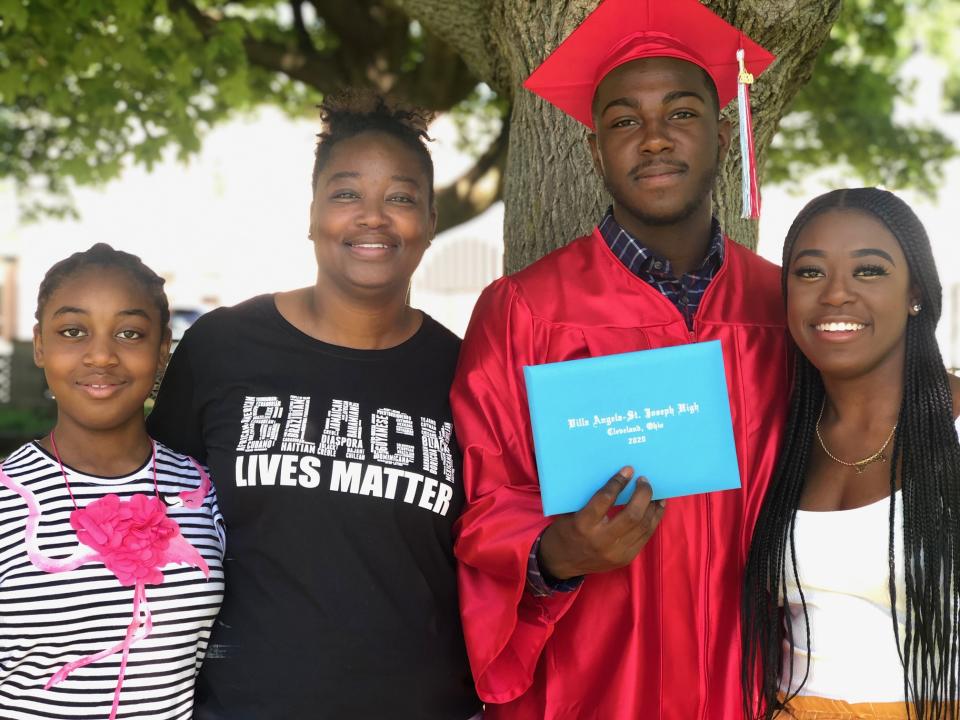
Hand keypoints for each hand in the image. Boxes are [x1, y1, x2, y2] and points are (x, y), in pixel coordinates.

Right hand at [538, 466, 664, 579]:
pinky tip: (656, 508)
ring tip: (655, 493)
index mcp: (583, 524)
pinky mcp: (625, 559)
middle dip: (642, 494)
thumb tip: (615, 478)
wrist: (562, 562)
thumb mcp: (570, 512)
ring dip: (653, 507)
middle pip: (632, 515)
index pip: (605, 499)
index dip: (619, 482)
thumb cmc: (565, 530)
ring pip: (643, 526)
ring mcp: (616, 552)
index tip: (628, 470)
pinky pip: (645, 537)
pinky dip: (653, 520)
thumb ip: (591, 498)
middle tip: (644, 481)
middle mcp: (601, 540)